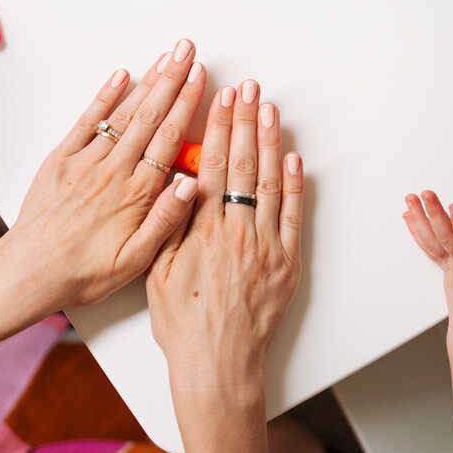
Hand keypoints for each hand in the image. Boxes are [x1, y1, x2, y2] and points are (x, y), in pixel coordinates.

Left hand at [0, 42, 207, 345]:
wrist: (31, 271)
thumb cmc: (84, 271)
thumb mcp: (136, 260)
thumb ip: (166, 219)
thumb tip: (193, 183)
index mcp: (137, 193)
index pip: (170, 139)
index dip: (188, 104)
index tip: (201, 77)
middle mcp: (114, 170)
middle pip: (150, 116)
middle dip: (172, 79)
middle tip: (188, 51)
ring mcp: (86, 161)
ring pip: (124, 114)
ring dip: (147, 82)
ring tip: (165, 57)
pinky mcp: (62, 159)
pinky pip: (87, 122)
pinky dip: (104, 96)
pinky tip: (120, 77)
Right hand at [147, 81, 303, 405]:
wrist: (217, 363)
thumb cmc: (182, 323)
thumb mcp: (156, 271)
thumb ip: (169, 224)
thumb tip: (180, 181)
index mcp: (203, 230)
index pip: (213, 165)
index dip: (218, 127)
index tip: (221, 98)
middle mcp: (237, 231)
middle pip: (244, 164)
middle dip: (245, 121)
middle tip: (248, 88)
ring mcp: (266, 246)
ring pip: (271, 182)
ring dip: (270, 142)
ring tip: (269, 109)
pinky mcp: (287, 264)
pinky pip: (294, 216)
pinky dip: (295, 185)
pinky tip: (294, 158)